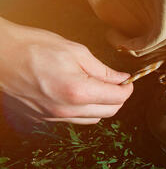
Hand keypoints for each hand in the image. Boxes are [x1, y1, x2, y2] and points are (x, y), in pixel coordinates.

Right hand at [0, 18, 132, 123]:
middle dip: (118, 98)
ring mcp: (53, 118)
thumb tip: (122, 79)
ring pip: (92, 119)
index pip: (118, 98)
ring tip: (95, 87)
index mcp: (79, 92)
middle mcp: (67, 111)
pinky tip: (76, 94)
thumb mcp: (76, 52)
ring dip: (101, 106)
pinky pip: (73, 120)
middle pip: (109, 112)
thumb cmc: (34, 47)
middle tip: (115, 83)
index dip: (128, 88)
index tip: (128, 81)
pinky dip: (82, 110)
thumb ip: (103, 70)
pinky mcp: (43, 120)